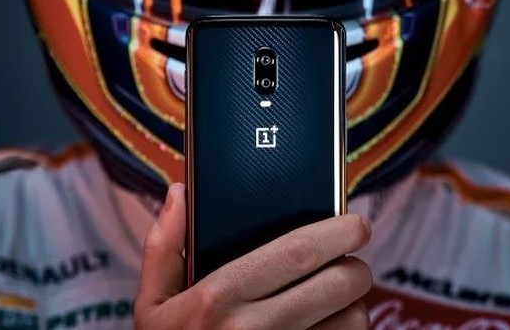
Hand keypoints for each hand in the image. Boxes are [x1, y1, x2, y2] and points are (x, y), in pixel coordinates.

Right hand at [134, 183, 372, 329]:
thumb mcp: (152, 305)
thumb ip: (164, 248)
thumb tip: (179, 193)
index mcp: (216, 298)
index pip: (295, 252)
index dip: (336, 232)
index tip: (354, 223)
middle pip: (336, 285)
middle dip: (357, 267)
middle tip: (355, 260)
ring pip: (350, 322)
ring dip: (355, 306)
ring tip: (337, 301)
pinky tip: (326, 328)